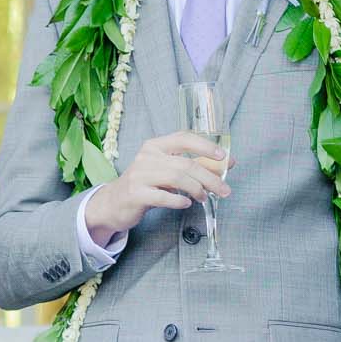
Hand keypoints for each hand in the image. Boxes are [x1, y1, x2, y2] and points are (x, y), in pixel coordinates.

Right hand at [84, 131, 232, 241]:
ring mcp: (139, 174)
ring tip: (204, 197)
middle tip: (224, 190)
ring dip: (197, 189)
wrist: (114, 203)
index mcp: (156, 146)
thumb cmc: (145, 185)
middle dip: (210, 177)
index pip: (184, 138)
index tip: (223, 156)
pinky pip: (163, 196)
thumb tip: (227, 162)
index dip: (205, 145)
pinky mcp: (135, 193)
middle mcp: (147, 156)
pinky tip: (186, 203)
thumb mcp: (168, 171)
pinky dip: (179, 200)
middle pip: (185, 163)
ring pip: (177, 178)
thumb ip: (195, 165)